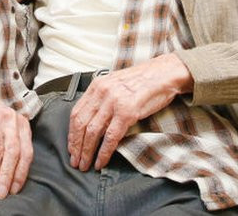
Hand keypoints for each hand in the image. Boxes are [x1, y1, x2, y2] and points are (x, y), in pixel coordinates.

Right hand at [0, 90, 32, 198]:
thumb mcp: (10, 131)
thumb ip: (15, 149)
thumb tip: (13, 181)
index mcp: (22, 125)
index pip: (26, 152)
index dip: (21, 173)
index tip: (14, 190)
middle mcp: (10, 120)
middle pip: (12, 152)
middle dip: (7, 176)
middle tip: (1, 194)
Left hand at [67, 54, 192, 170]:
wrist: (166, 73)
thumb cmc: (144, 80)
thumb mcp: (116, 84)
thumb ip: (103, 99)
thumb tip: (93, 122)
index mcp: (97, 85)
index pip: (76, 112)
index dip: (71, 134)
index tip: (71, 147)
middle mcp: (102, 92)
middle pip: (81, 124)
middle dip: (76, 146)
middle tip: (75, 161)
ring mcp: (114, 101)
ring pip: (93, 132)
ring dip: (87, 152)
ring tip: (85, 165)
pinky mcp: (127, 112)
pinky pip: (110, 137)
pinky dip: (103, 152)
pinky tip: (100, 161)